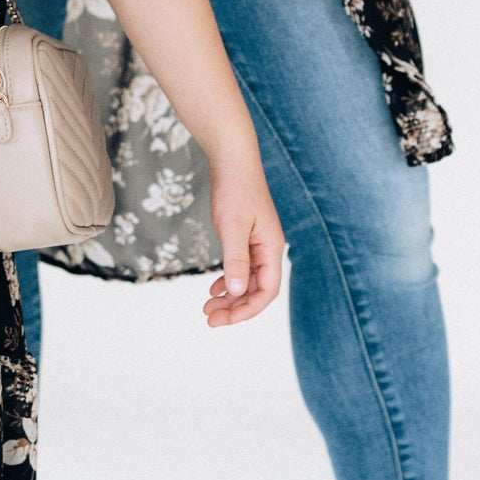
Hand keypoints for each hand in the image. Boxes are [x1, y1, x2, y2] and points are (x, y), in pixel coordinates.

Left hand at [203, 160, 285, 327]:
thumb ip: (235, 259)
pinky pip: (240, 267)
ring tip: (208, 308)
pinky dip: (228, 280)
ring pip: (246, 280)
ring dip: (229, 297)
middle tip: (210, 319)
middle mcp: (268, 249)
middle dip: (235, 308)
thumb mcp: (232, 226)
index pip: (267, 291)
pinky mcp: (245, 236)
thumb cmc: (235, 189)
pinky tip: (214, 288)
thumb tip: (236, 292)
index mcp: (271, 248)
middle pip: (256, 289)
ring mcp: (257, 243)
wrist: (232, 160)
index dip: (247, 309)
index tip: (224, 320)